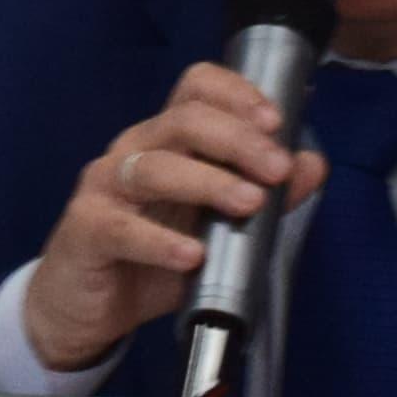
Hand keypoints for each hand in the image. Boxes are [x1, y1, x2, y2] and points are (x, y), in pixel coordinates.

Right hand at [16, 61, 326, 375]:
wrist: (85, 309)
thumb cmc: (150, 260)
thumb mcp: (214, 230)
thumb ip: (263, 197)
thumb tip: (311, 166)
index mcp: (165, 139)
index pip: (195, 88)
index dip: (236, 94)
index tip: (276, 121)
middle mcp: (133, 150)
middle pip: (182, 121)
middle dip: (237, 141)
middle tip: (277, 169)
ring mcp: (104, 186)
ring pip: (154, 167)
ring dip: (208, 182)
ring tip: (248, 203)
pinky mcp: (86, 228)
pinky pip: (122, 227)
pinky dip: (160, 241)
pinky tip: (193, 255)